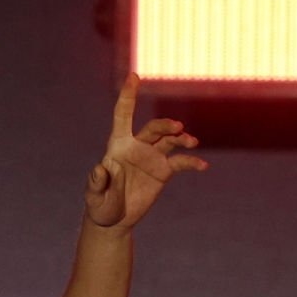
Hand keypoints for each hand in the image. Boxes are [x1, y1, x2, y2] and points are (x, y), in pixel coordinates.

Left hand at [84, 75, 206, 231]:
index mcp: (118, 145)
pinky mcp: (163, 171)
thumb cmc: (100, 205)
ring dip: (182, 138)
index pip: (123, 115)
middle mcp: (137, 146)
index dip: (128, 95)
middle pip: (154, 128)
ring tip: (191, 142)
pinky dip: (192, 162)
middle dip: (166, 126)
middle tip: (177, 128)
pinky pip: (181, 162)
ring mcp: (152, 157)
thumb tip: (100, 169)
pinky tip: (202, 166)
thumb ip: (96, 182)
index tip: (134, 76)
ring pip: (170, 140)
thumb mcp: (94, 197)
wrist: (114, 220)